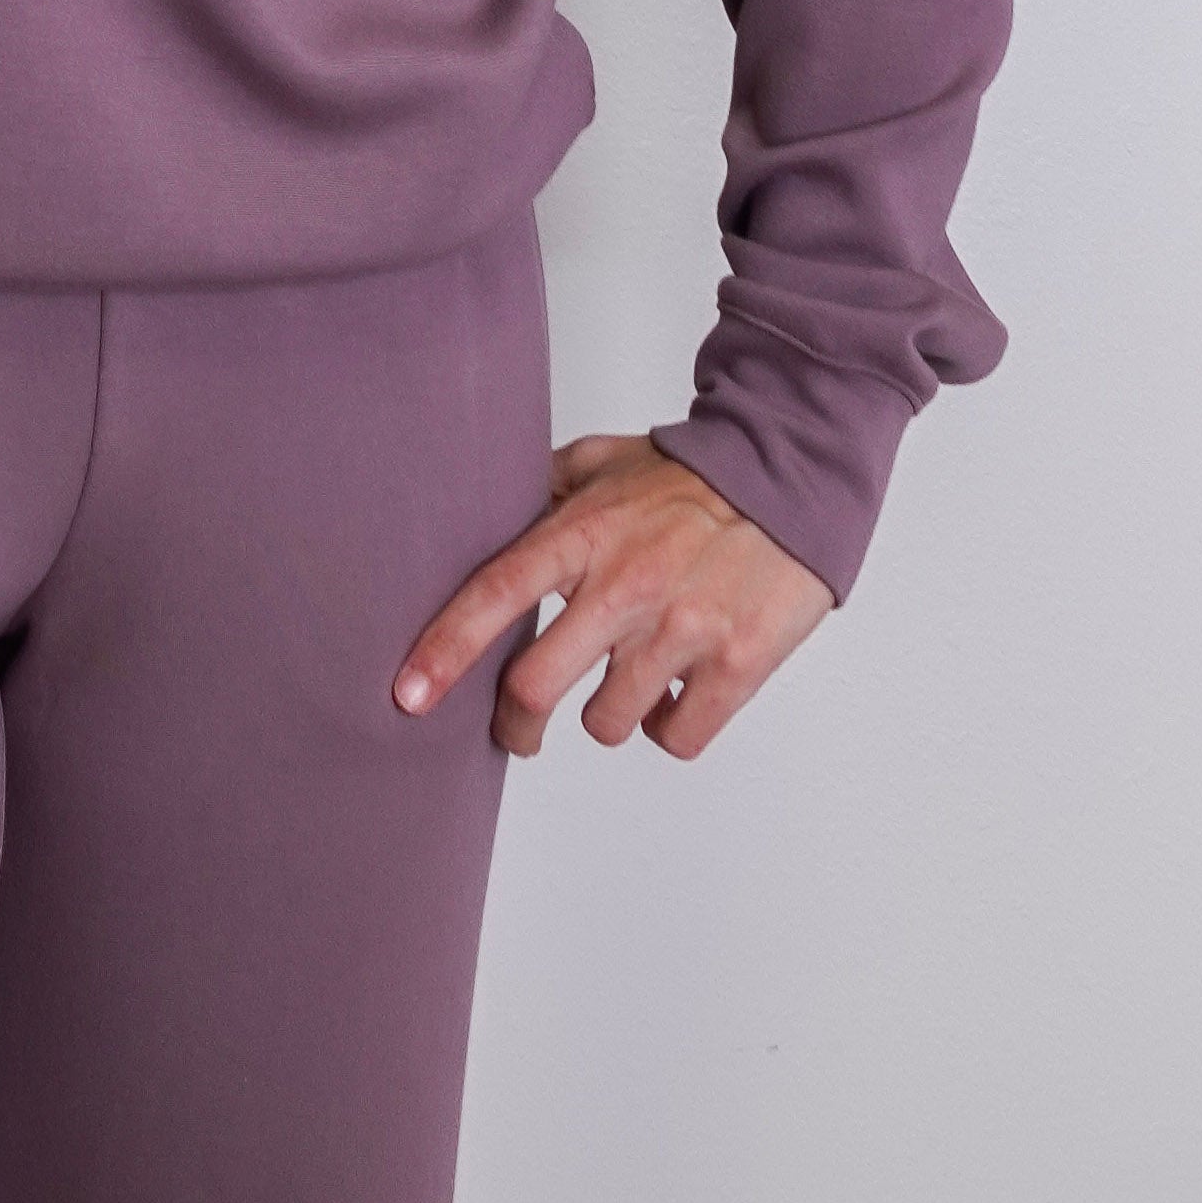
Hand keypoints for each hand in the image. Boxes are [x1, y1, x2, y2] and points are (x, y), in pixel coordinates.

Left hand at [393, 431, 831, 759]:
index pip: (495, 594)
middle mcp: (626, 584)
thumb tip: (473, 515)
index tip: (409, 695)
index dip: (445, 651)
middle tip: (518, 729)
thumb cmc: (691, 477)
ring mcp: (682, 629)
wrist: (793, 479)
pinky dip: (671, 725)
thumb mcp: (602, 465)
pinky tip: (679, 690)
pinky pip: (676, 737)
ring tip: (632, 675)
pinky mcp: (737, 663)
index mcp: (584, 534)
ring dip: (610, 713)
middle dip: (515, 724)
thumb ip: (539, 494)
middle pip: (535, 685)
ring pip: (607, 723)